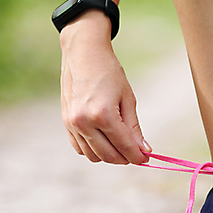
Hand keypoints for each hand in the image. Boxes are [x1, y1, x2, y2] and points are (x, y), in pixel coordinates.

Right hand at [59, 12, 150, 164]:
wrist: (83, 54)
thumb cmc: (109, 72)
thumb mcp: (127, 98)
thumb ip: (134, 127)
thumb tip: (144, 149)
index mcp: (103, 114)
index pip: (124, 146)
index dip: (137, 156)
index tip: (146, 158)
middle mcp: (84, 122)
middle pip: (108, 155)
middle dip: (125, 158)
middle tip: (135, 153)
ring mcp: (72, 124)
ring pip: (93, 156)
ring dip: (109, 156)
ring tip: (120, 146)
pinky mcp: (66, 123)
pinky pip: (80, 148)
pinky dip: (93, 150)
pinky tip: (104, 141)